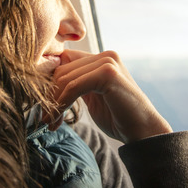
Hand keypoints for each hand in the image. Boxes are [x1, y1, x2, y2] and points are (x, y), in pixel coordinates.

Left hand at [49, 49, 171, 143]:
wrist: (143, 132)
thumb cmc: (118, 118)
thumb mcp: (92, 97)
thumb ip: (76, 84)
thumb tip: (47, 84)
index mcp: (101, 59)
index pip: (64, 60)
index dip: (50, 82)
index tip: (44, 106)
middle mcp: (105, 55)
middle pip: (61, 69)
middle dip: (49, 95)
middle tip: (45, 119)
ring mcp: (107, 62)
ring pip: (64, 78)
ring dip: (53, 103)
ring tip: (51, 122)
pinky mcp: (107, 73)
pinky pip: (73, 87)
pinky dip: (61, 104)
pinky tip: (57, 120)